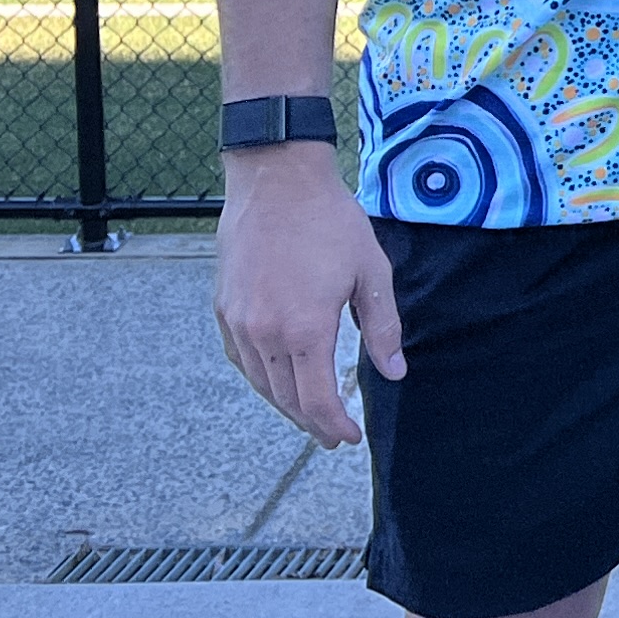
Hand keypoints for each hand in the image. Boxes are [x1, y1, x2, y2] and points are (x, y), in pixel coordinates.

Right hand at [213, 148, 402, 447]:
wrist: (276, 180)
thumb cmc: (330, 221)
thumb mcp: (371, 271)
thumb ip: (383, 328)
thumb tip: (393, 373)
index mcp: (305, 329)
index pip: (317, 400)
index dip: (333, 425)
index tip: (350, 437)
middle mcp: (266, 333)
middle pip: (287, 399)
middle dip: (312, 423)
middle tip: (332, 436)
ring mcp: (240, 322)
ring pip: (261, 383)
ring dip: (286, 405)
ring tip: (309, 415)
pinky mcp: (225, 309)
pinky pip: (242, 360)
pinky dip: (261, 379)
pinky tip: (277, 381)